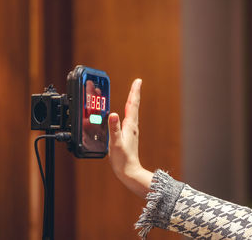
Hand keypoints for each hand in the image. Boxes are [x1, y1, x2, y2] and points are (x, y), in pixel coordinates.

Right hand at [108, 79, 152, 197]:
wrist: (129, 171)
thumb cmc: (123, 159)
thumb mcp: (116, 143)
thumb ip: (114, 129)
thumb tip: (113, 114)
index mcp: (130, 125)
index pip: (133, 104)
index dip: (134, 92)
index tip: (138, 81)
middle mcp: (132, 126)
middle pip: (133, 106)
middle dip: (134, 93)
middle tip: (136, 83)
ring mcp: (131, 131)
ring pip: (131, 112)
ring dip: (131, 101)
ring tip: (131, 94)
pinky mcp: (128, 136)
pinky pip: (128, 119)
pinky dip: (127, 112)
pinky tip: (123, 115)